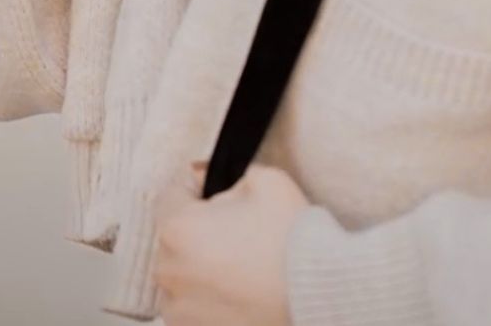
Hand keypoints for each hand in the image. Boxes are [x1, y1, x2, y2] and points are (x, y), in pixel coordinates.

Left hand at [152, 161, 309, 325]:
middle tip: (239, 232)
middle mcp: (168, 273)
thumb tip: (219, 195)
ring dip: (203, 269)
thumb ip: (231, 179)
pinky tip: (242, 293)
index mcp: (177, 229)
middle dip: (201, 231)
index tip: (214, 187)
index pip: (171, 194)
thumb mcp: (266, 180)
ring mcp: (179, 311)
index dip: (196, 185)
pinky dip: (211, 300)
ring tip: (243, 269)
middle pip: (175, 239)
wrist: (321, 297)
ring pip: (183, 277)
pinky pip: (193, 308)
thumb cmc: (293, 241)